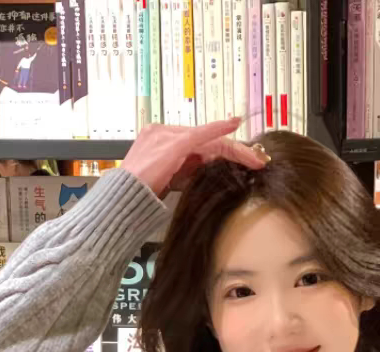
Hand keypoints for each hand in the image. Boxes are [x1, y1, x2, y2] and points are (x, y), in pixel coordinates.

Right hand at [122, 119, 270, 198]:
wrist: (121, 200)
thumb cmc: (139, 196)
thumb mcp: (169, 180)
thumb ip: (186, 170)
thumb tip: (209, 168)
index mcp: (160, 140)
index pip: (199, 142)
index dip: (222, 149)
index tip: (243, 157)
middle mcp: (163, 132)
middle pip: (207, 139)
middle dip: (235, 150)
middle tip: (258, 159)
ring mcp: (166, 135)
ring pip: (209, 140)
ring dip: (235, 149)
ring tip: (255, 158)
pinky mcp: (173, 144)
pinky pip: (201, 134)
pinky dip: (219, 129)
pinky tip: (234, 123)